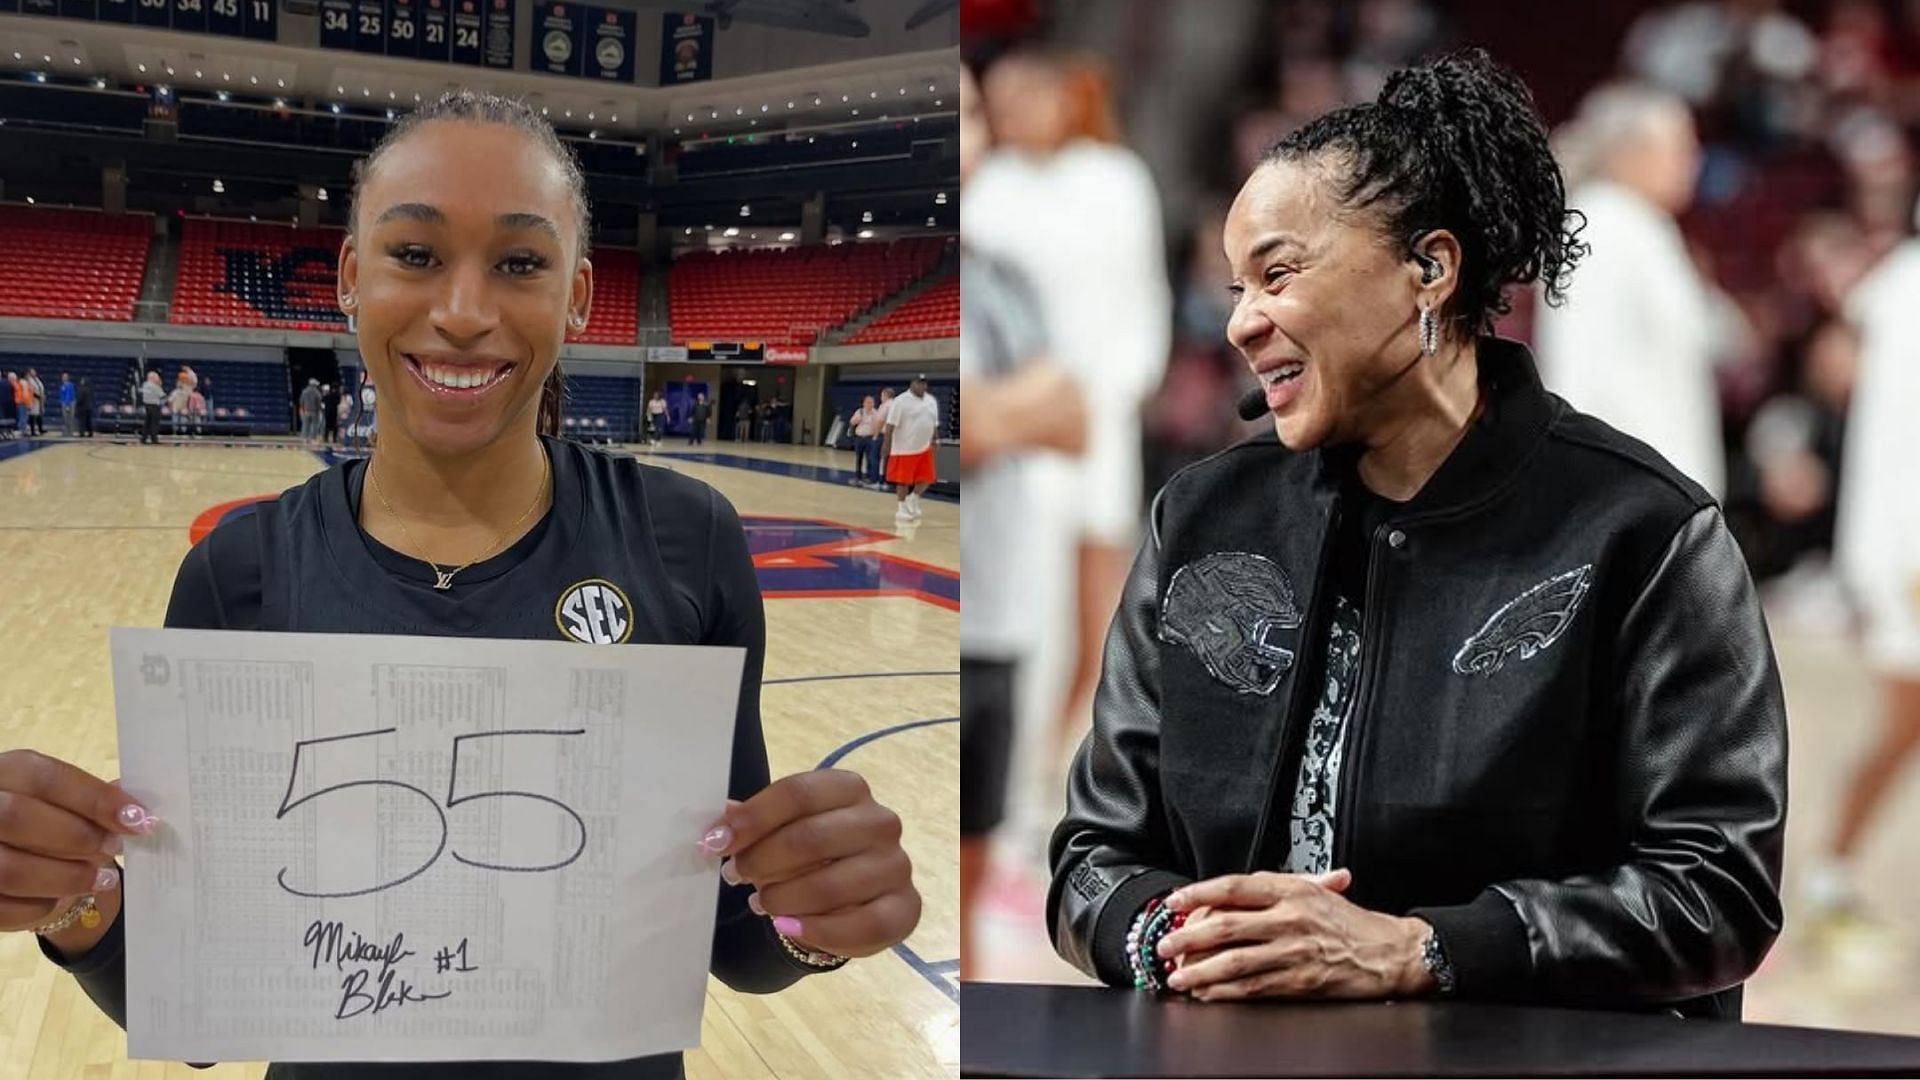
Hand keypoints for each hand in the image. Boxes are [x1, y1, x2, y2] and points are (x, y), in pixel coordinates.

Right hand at [0, 750, 154, 932]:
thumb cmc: (46, 822)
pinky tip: (61, 900)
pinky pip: (2, 908)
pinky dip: (40, 907)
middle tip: (113, 848)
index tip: (140, 820)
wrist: (12, 856)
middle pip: (18, 817)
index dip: (96, 799)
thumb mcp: (64, 802)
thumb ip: (94, 801)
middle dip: (78, 838)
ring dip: (66, 878)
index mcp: (7, 772)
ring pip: (10, 869)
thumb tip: (138, 811)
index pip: (47, 778)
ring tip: (100, 879)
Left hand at [699, 769, 919, 958]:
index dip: (752, 818)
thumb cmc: (811, 851)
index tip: (715, 842)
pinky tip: (786, 927)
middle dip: (761, 861)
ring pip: (830, 885)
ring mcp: (896, 865)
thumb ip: (752, 823)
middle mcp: (880, 821)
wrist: (855, 891)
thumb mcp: (781, 828)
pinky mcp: (905, 907)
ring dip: (783, 898)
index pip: (797, 793)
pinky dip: (817, 931)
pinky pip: (861, 925)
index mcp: (850, 788)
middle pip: (810, 838)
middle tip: (734, 875)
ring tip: (760, 904)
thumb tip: (718, 823)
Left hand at [1156, 869, 1433, 1001]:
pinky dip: (1225, 992)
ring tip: (1176, 976)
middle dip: (1188, 938)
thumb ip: (1276, 888)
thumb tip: (1231, 891)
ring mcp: (1294, 951)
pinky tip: (1207, 993)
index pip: (1234, 887)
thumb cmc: (1352, 923)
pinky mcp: (1300, 981)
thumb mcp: (1316, 892)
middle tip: (1165, 946)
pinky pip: (1253, 987)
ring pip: (1234, 962)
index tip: (1174, 902)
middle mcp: (1290, 918)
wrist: (1389, 953)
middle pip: (1226, 926)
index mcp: (1291, 890)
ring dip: (1200, 971)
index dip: (1199, 893)